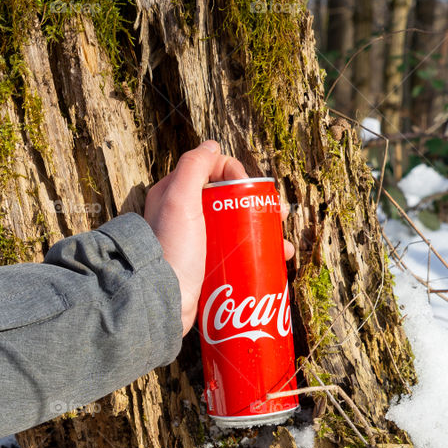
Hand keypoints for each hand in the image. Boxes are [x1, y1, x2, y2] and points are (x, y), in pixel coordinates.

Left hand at [144, 140, 294, 335]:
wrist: (164, 301)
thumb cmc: (172, 250)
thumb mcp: (178, 200)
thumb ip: (193, 167)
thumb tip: (212, 145)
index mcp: (176, 195)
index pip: (213, 172)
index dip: (237, 175)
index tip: (252, 190)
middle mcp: (186, 216)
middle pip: (231, 200)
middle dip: (259, 206)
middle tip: (278, 216)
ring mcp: (199, 243)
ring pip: (239, 228)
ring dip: (265, 232)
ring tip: (282, 244)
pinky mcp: (209, 266)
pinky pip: (239, 253)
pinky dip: (259, 254)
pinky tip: (276, 260)